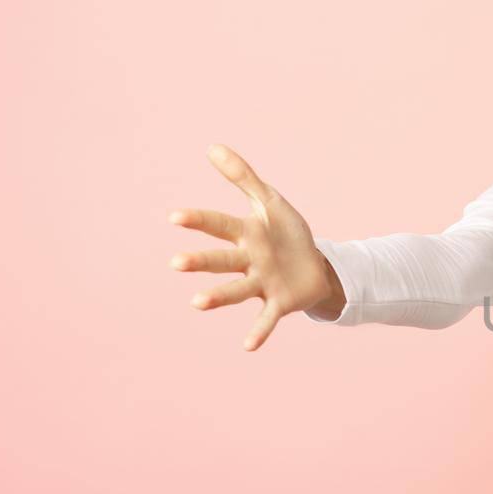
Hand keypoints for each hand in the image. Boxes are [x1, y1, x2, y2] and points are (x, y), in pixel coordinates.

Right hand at [168, 144, 333, 350]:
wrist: (316, 266)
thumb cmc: (287, 234)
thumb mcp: (269, 201)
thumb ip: (243, 177)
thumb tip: (212, 147)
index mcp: (245, 234)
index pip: (219, 226)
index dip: (199, 221)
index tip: (175, 217)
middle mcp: (247, 261)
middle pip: (221, 261)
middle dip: (200, 262)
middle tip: (176, 263)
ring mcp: (261, 283)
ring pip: (236, 290)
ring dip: (217, 297)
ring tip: (196, 303)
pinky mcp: (279, 303)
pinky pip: (266, 319)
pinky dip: (258, 332)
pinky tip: (247, 347)